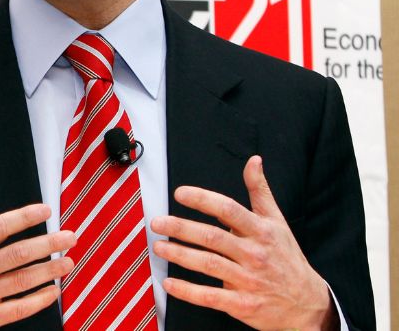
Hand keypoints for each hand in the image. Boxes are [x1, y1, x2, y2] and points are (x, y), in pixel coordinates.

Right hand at [0, 176, 75, 329]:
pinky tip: (52, 291)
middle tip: (69, 237)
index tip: (44, 212)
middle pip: (16, 254)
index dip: (23, 217)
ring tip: (69, 262)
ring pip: (21, 281)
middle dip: (48, 244)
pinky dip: (38, 300)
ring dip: (50, 271)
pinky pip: (18, 308)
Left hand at [150, 155, 334, 330]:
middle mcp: (254, 254)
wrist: (308, 303)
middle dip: (182, 228)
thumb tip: (254, 162)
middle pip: (213, 237)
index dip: (204, 200)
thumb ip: (260, 191)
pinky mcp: (243, 304)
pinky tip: (169, 283)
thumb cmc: (287, 258)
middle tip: (158, 222)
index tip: (180, 193)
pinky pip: (210, 296)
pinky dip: (187, 291)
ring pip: (208, 264)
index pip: (229, 210)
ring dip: (180, 255)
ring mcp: (248, 280)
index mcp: (261, 231)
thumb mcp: (278, 222)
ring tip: (159, 247)